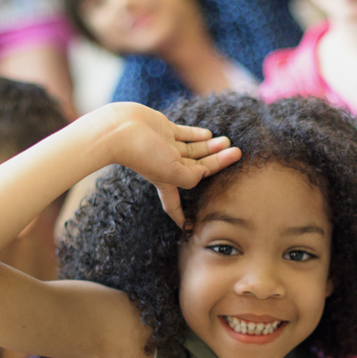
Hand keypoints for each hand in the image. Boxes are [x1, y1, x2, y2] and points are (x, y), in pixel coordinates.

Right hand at [94, 103, 241, 223]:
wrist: (119, 129)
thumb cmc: (142, 154)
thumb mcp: (171, 173)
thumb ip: (191, 177)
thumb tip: (205, 172)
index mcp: (166, 181)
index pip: (174, 205)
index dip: (181, 217)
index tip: (188, 228)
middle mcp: (167, 166)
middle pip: (198, 168)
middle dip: (218, 163)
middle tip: (237, 153)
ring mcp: (165, 147)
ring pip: (195, 149)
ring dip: (212, 146)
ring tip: (228, 141)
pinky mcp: (162, 129)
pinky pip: (185, 134)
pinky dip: (198, 134)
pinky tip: (210, 134)